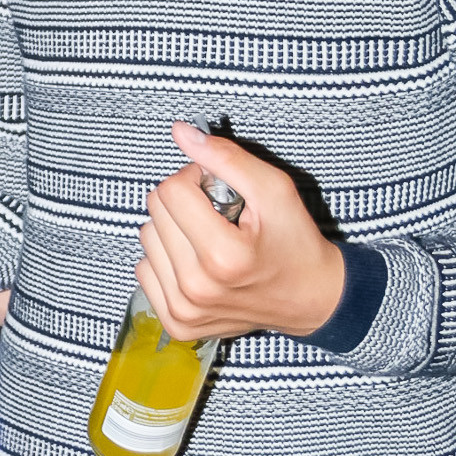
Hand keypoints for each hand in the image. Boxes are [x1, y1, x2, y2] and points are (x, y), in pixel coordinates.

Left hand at [135, 122, 344, 341]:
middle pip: (155, 214)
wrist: (311, 299)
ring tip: (209, 239)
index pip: (170, 191)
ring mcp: (184, 310)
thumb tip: (180, 132)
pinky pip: (144, 271)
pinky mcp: (177, 323)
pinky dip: (166, 259)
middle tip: (218, 216)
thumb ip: (225, 157)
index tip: (217, 189)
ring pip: (147, 240)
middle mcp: (197, 288)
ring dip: (173, 230)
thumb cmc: (295, 242)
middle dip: (183, 203)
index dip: (193, 178)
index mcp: (223, 255)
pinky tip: (197, 263)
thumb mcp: (274, 189)